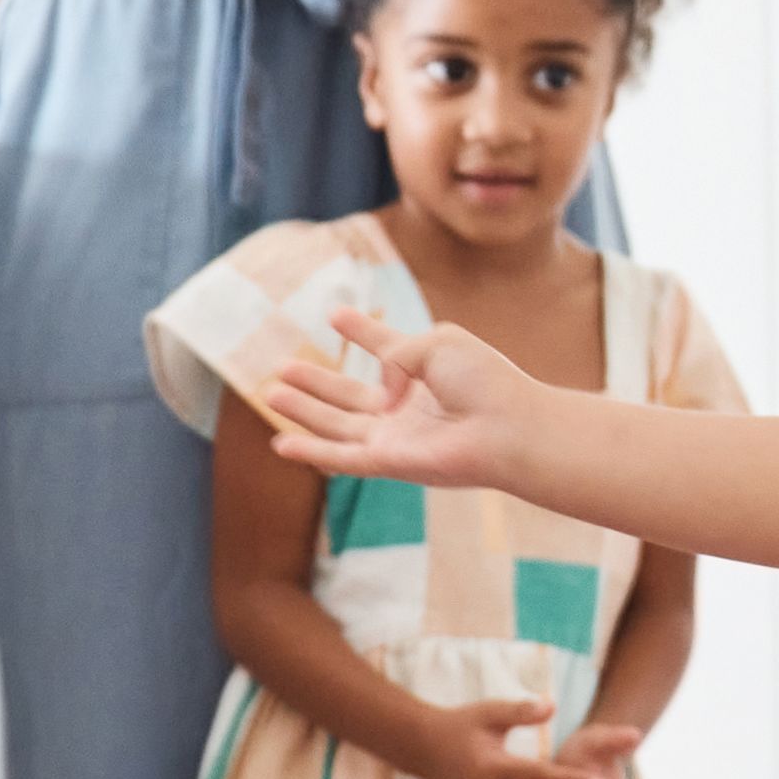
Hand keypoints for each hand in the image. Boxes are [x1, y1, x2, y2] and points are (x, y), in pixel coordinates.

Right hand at [260, 302, 535, 491]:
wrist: (507, 425)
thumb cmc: (484, 381)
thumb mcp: (436, 344)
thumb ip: (395, 352)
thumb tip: (381, 390)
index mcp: (424, 371)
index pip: (385, 348)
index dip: (361, 331)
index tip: (336, 315)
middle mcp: (407, 406)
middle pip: (351, 395)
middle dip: (316, 382)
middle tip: (283, 366)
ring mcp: (397, 436)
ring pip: (338, 425)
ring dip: (304, 410)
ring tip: (271, 392)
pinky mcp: (390, 462)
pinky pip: (343, 458)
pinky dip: (312, 452)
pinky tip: (282, 443)